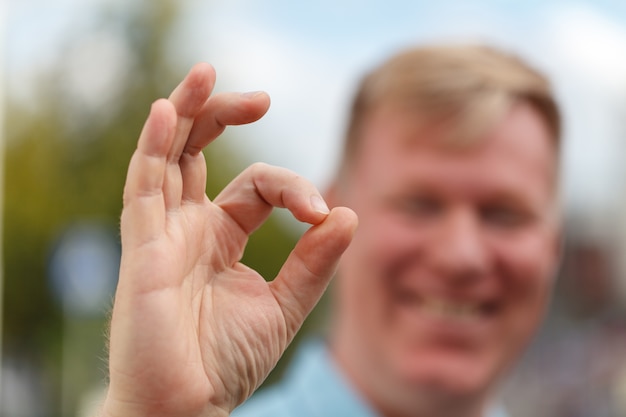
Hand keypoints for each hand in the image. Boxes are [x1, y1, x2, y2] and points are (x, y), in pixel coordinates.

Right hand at [101, 64, 357, 416]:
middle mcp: (186, 227)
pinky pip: (143, 188)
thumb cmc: (225, 362)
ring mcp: (161, 234)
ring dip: (184, 112)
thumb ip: (314, 262)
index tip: (323, 211)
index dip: (292, 187)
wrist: (188, 408)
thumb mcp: (284, 306)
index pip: (256, 185)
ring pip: (165, 156)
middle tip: (261, 98)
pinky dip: (154, 147)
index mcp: (219, 236)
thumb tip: (348, 212)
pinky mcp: (143, 250)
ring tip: (208, 73)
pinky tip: (171, 110)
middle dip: (223, 116)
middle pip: (197, 152)